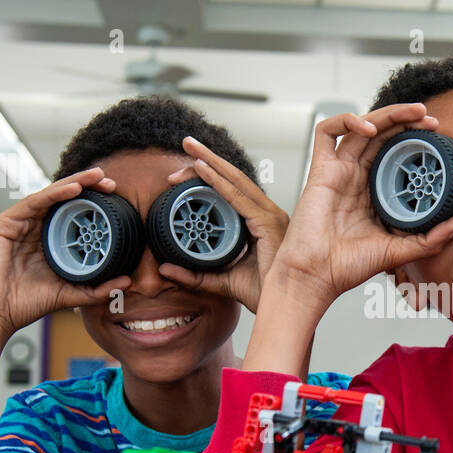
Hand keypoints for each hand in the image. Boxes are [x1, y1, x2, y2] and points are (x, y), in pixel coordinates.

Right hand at [0, 169, 131, 348]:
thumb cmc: (24, 303)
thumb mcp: (69, 294)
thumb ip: (96, 290)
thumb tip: (127, 282)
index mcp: (48, 242)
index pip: (73, 216)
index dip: (94, 206)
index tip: (117, 199)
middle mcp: (35, 229)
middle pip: (64, 201)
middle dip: (88, 188)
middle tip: (111, 182)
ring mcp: (20, 224)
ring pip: (51, 196)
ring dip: (75, 183)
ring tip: (96, 177)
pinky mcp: (5, 223)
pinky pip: (34, 203)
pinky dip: (54, 194)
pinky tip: (73, 188)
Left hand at [158, 137, 289, 312]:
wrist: (286, 309)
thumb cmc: (265, 293)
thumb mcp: (221, 280)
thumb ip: (194, 276)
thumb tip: (165, 268)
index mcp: (260, 222)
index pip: (231, 192)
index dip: (207, 179)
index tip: (180, 176)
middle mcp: (267, 214)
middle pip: (233, 180)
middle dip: (208, 160)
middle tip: (187, 142)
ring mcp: (270, 216)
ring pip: (236, 181)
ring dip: (211, 163)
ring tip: (190, 148)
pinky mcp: (268, 223)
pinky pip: (238, 198)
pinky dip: (219, 182)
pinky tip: (202, 171)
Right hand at [270, 103, 452, 310]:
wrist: (316, 276)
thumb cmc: (347, 267)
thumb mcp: (398, 252)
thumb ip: (429, 240)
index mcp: (373, 192)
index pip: (394, 153)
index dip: (413, 140)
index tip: (436, 136)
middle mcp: (355, 177)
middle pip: (381, 134)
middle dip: (405, 120)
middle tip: (429, 118)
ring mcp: (337, 171)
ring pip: (360, 127)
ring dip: (387, 114)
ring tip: (411, 112)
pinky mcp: (319, 170)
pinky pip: (326, 132)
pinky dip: (347, 121)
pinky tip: (368, 127)